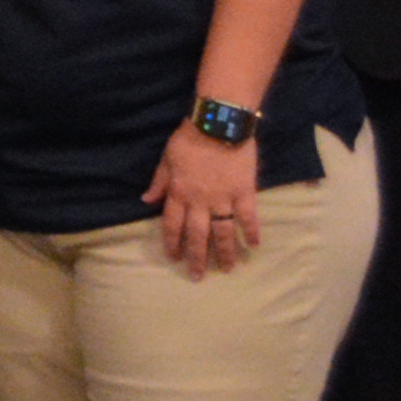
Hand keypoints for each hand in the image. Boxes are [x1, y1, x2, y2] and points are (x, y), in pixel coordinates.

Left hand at [148, 123, 264, 276]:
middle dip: (196, 258)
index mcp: (178, 193)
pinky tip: (254, 246)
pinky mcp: (245, 192)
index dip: (172, 242)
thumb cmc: (189, 139)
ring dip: (224, 253)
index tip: (173, 258)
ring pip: (223, 232)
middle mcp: (199, 201)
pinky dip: (251, 232)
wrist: (218, 124)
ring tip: (226, 269)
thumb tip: (146, 201)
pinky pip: (248, 217)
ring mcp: (223, 198)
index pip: (172, 224)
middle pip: (197, 235)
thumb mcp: (166, 159)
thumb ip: (159, 182)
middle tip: (197, 276)